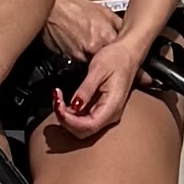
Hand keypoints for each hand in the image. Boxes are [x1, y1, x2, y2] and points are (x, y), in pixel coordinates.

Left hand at [48, 3, 147, 135]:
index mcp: (113, 105)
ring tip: (58, 99)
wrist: (128, 52)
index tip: (58, 106)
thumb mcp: (98, 69)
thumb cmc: (116, 57)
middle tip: (55, 101)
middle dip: (66, 120)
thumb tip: (74, 106)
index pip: (89, 125)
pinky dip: (71, 114)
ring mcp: (107, 113)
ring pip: (83, 127)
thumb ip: (86, 89)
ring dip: (67, 118)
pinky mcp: (102, 109)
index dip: (70, 121)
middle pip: (84, 131)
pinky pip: (85, 119)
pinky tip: (64, 102)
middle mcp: (111, 113)